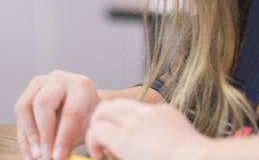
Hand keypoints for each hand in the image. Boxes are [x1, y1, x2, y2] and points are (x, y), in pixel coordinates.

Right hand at [14, 70, 98, 159]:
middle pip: (42, 103)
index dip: (63, 137)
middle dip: (42, 134)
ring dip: (29, 136)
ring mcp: (39, 84)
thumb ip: (72, 140)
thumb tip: (56, 157)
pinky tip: (29, 153)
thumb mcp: (88, 127)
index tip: (58, 156)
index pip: (70, 111)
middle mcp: (58, 79)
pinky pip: (19, 115)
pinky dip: (23, 137)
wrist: (82, 103)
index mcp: (80, 86)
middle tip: (44, 155)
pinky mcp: (27, 92)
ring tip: (35, 156)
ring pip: (24, 107)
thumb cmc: (87, 116)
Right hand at [85, 99, 210, 159]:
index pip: (95, 129)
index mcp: (126, 139)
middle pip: (103, 109)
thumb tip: (111, 154)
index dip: (92, 142)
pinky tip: (144, 132)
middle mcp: (136, 121)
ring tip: (121, 133)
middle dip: (98, 124)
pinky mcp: (165, 110)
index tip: (100, 154)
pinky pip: (143, 107)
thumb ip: (118, 156)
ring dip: (114, 116)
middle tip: (104, 141)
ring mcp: (151, 113)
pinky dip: (136, 116)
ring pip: (121, 103)